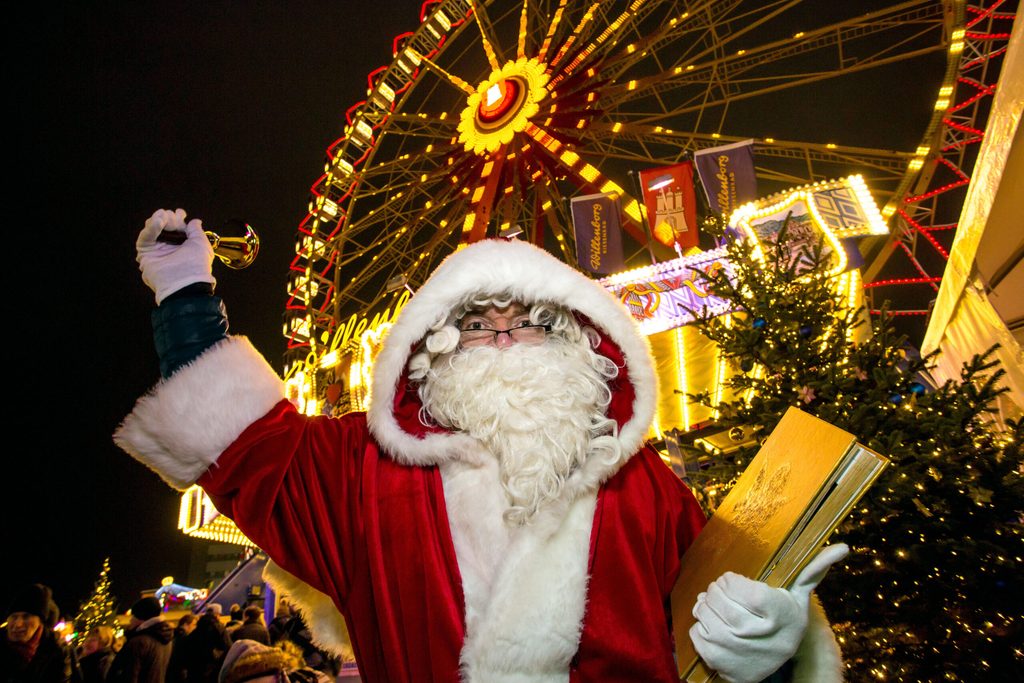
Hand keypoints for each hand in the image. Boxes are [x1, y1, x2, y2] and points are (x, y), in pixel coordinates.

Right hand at [136, 208, 215, 303]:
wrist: (185, 282)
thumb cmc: (197, 265)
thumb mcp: (201, 244)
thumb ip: (196, 230)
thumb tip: (194, 221)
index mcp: (183, 245)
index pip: (176, 227)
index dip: (177, 217)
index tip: (181, 213)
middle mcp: (168, 246)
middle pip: (163, 225)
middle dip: (169, 217)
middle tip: (174, 217)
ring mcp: (156, 250)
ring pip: (152, 228)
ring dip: (159, 219)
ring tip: (164, 217)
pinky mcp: (146, 253)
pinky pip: (145, 237)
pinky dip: (150, 228)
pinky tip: (157, 221)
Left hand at [688, 543, 848, 682]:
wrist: (777, 665)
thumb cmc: (785, 621)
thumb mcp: (800, 596)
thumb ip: (814, 569)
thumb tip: (843, 547)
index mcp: (775, 611)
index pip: (732, 582)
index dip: (731, 580)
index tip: (737, 584)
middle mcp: (755, 631)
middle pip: (715, 596)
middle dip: (715, 591)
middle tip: (723, 594)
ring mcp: (735, 648)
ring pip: (702, 611)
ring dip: (705, 606)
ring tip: (719, 609)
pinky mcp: (718, 661)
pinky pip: (695, 631)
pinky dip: (700, 626)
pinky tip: (716, 627)